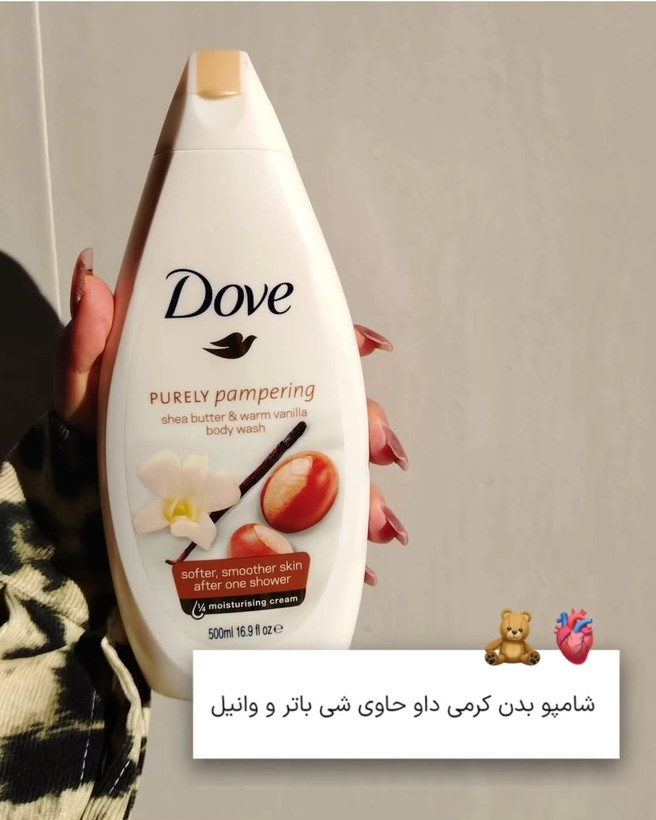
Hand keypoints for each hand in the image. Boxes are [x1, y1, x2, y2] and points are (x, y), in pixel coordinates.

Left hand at [54, 249, 408, 585]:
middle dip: (370, 426)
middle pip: (334, 411)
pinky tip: (365, 560)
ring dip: (365, 490)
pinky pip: (316, 528)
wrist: (89, 509)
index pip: (299, 347)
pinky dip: (347, 545)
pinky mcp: (266, 517)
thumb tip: (91, 280)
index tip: (367, 348)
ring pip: (334, 471)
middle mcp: (262, 417)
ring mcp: (267, 468)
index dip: (340, 341)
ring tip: (374, 519)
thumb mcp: (91, 388)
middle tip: (378, 447)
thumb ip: (91, 343)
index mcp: (236, 377)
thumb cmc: (97, 439)